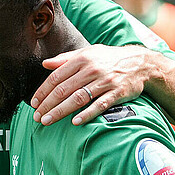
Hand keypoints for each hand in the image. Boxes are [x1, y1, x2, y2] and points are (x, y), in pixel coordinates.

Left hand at [31, 44, 160, 125]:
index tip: (34, 103)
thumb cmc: (109, 58)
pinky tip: (75, 122)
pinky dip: (87, 114)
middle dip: (48, 104)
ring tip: (48, 121)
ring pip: (78, 98)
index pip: (56, 77)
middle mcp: (92, 69)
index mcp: (82, 59)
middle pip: (64, 89)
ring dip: (61, 111)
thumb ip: (65, 59)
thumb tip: (45, 64)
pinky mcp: (117, 93)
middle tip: (37, 117)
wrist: (140, 62)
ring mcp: (105, 81)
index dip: (43, 91)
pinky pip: (100, 105)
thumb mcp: (88, 52)